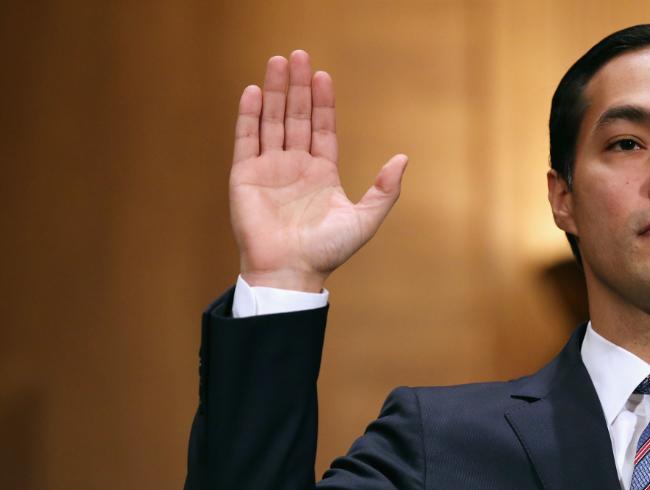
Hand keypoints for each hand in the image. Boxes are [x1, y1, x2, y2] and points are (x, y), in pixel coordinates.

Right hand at [230, 50, 406, 291]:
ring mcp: (269, 169)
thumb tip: (403, 159)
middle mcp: (295, 167)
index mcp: (321, 174)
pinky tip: (252, 90)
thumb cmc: (327, 251)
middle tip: (298, 54)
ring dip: (273, 91)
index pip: (322, 128)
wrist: (291, 273)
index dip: (323, 103)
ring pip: (271, 121)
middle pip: (295, 117)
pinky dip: (248, 115)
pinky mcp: (244, 176)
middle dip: (297, 86)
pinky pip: (246, 139)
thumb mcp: (365, 219)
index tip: (323, 76)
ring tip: (277, 61)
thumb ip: (385, 190)